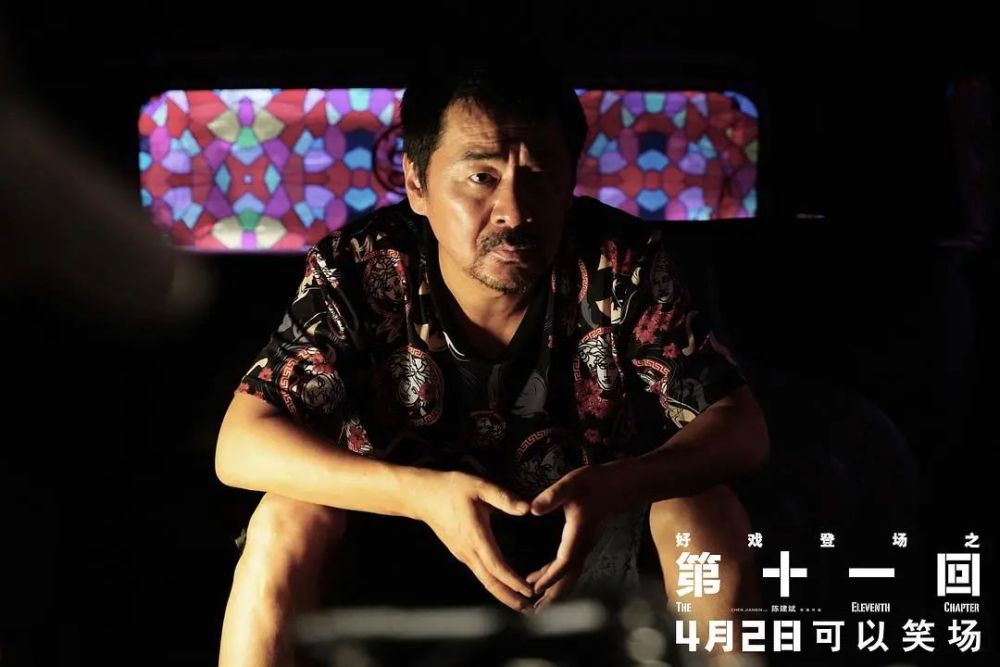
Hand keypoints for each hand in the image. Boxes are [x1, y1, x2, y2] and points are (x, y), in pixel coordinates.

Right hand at [412, 470, 535, 612]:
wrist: (422, 496)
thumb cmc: (451, 489)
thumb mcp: (479, 486)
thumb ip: (504, 498)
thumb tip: (527, 508)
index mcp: (476, 536)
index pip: (497, 566)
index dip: (513, 581)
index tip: (529, 591)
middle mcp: (468, 551)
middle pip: (490, 582)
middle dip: (510, 597)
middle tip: (529, 609)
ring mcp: (462, 554)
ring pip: (484, 579)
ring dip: (502, 593)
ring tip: (520, 602)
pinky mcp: (460, 552)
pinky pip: (479, 572)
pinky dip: (494, 582)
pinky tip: (503, 584)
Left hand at [527, 464, 621, 609]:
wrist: (622, 484)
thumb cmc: (597, 483)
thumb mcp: (571, 484)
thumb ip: (552, 496)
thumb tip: (532, 509)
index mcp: (578, 535)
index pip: (563, 562)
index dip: (549, 577)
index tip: (534, 590)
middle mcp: (582, 546)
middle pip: (567, 578)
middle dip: (551, 596)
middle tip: (533, 612)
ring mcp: (584, 546)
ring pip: (568, 575)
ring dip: (552, 589)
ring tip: (533, 602)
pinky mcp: (583, 543)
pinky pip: (568, 566)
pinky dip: (555, 576)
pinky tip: (540, 576)